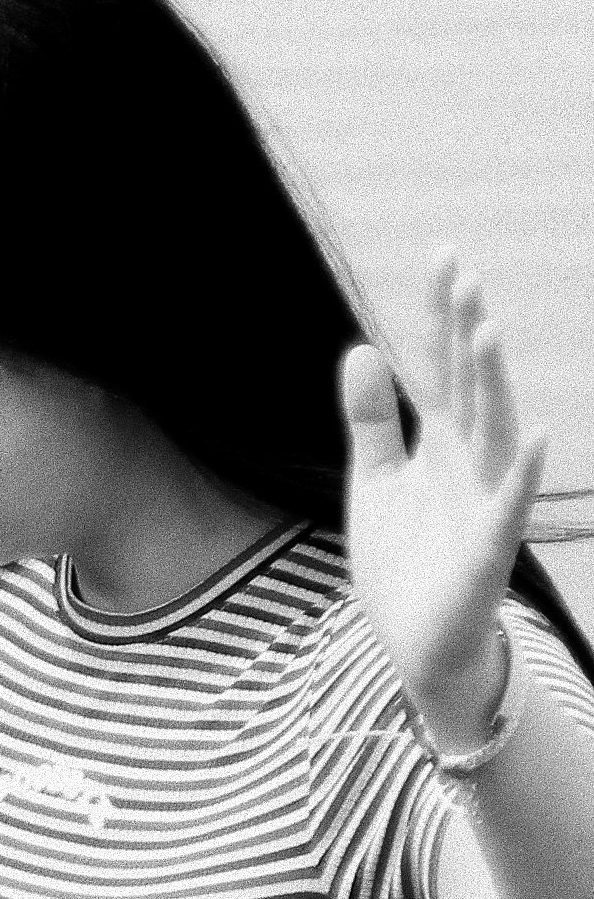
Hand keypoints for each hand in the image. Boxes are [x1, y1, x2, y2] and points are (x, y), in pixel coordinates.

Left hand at [342, 253, 549, 740]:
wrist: (416, 642)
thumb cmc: (406, 559)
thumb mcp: (375, 479)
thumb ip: (371, 418)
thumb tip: (360, 348)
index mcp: (441, 445)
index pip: (441, 369)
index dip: (442, 316)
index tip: (444, 256)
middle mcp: (470, 464)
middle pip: (472, 389)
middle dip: (470, 335)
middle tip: (466, 275)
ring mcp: (483, 503)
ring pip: (496, 433)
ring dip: (494, 384)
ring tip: (489, 332)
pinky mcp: (487, 550)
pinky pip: (509, 507)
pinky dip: (523, 473)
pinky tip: (538, 435)